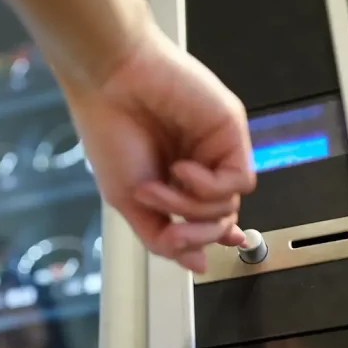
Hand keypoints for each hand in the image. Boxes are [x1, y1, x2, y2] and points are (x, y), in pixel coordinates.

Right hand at [58, 22, 255, 272]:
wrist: (109, 82)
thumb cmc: (110, 131)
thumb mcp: (128, 202)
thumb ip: (162, 238)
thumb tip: (196, 265)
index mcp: (175, 178)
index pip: (206, 219)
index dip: (206, 239)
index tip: (201, 255)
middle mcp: (201, 163)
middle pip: (219, 221)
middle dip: (192, 232)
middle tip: (164, 219)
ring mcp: (217, 148)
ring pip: (229, 206)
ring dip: (189, 206)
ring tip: (159, 184)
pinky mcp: (230, 131)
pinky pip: (238, 181)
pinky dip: (208, 186)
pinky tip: (182, 168)